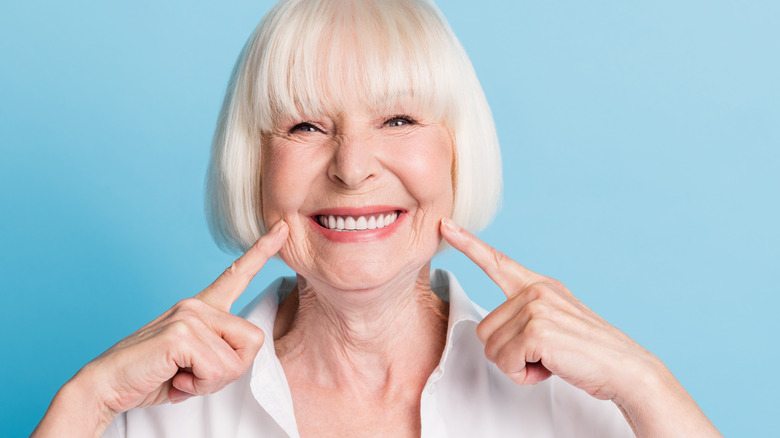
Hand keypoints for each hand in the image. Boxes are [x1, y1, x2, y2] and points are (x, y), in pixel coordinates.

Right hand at [33, 221, 288, 436]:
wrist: (107, 386)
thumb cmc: (153, 375)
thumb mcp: (196, 362)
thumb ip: (221, 351)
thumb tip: (244, 353)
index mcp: (202, 307)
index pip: (237, 273)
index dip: (263, 251)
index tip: (283, 227)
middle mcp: (197, 305)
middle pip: (253, 341)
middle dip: (231, 370)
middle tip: (195, 377)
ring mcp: (189, 315)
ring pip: (236, 359)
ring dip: (211, 381)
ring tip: (181, 377)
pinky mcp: (181, 333)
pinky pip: (217, 369)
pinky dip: (198, 385)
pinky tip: (174, 380)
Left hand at [440, 218, 654, 399]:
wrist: (626, 370)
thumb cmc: (588, 354)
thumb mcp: (556, 323)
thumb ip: (526, 316)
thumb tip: (490, 333)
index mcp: (539, 286)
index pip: (497, 261)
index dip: (468, 244)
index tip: (445, 225)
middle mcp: (535, 290)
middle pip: (484, 329)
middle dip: (508, 353)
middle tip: (544, 354)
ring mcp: (535, 307)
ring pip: (492, 348)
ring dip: (517, 365)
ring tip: (550, 359)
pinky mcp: (536, 330)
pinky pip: (505, 362)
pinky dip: (523, 375)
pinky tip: (550, 367)